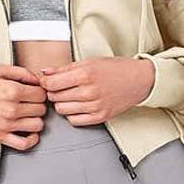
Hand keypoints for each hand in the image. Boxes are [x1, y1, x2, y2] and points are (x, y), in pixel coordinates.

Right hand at [0, 64, 47, 149]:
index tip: (33, 92)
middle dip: (37, 104)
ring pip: (38, 125)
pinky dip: (32, 139)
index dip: (39, 91)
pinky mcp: (0, 136)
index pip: (41, 94)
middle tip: (29, 102)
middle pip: (41, 109)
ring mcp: (6, 124)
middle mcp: (11, 109)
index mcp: (12, 90)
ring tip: (28, 114)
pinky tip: (29, 132)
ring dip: (35, 119)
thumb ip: (21, 72)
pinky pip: (24, 144)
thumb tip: (37, 80)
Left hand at [38, 56, 154, 125]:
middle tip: (59, 87)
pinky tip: (77, 105)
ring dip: (61, 103)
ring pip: (62, 110)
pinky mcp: (100, 117)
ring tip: (69, 96)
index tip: (47, 81)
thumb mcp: (89, 62)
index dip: (45, 82)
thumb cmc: (114, 69)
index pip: (51, 84)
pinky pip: (74, 121)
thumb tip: (45, 72)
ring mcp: (95, 106)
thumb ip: (64, 68)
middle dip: (53, 92)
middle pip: (54, 97)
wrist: (138, 80)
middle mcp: (89, 91)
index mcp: (85, 74)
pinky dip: (71, 114)